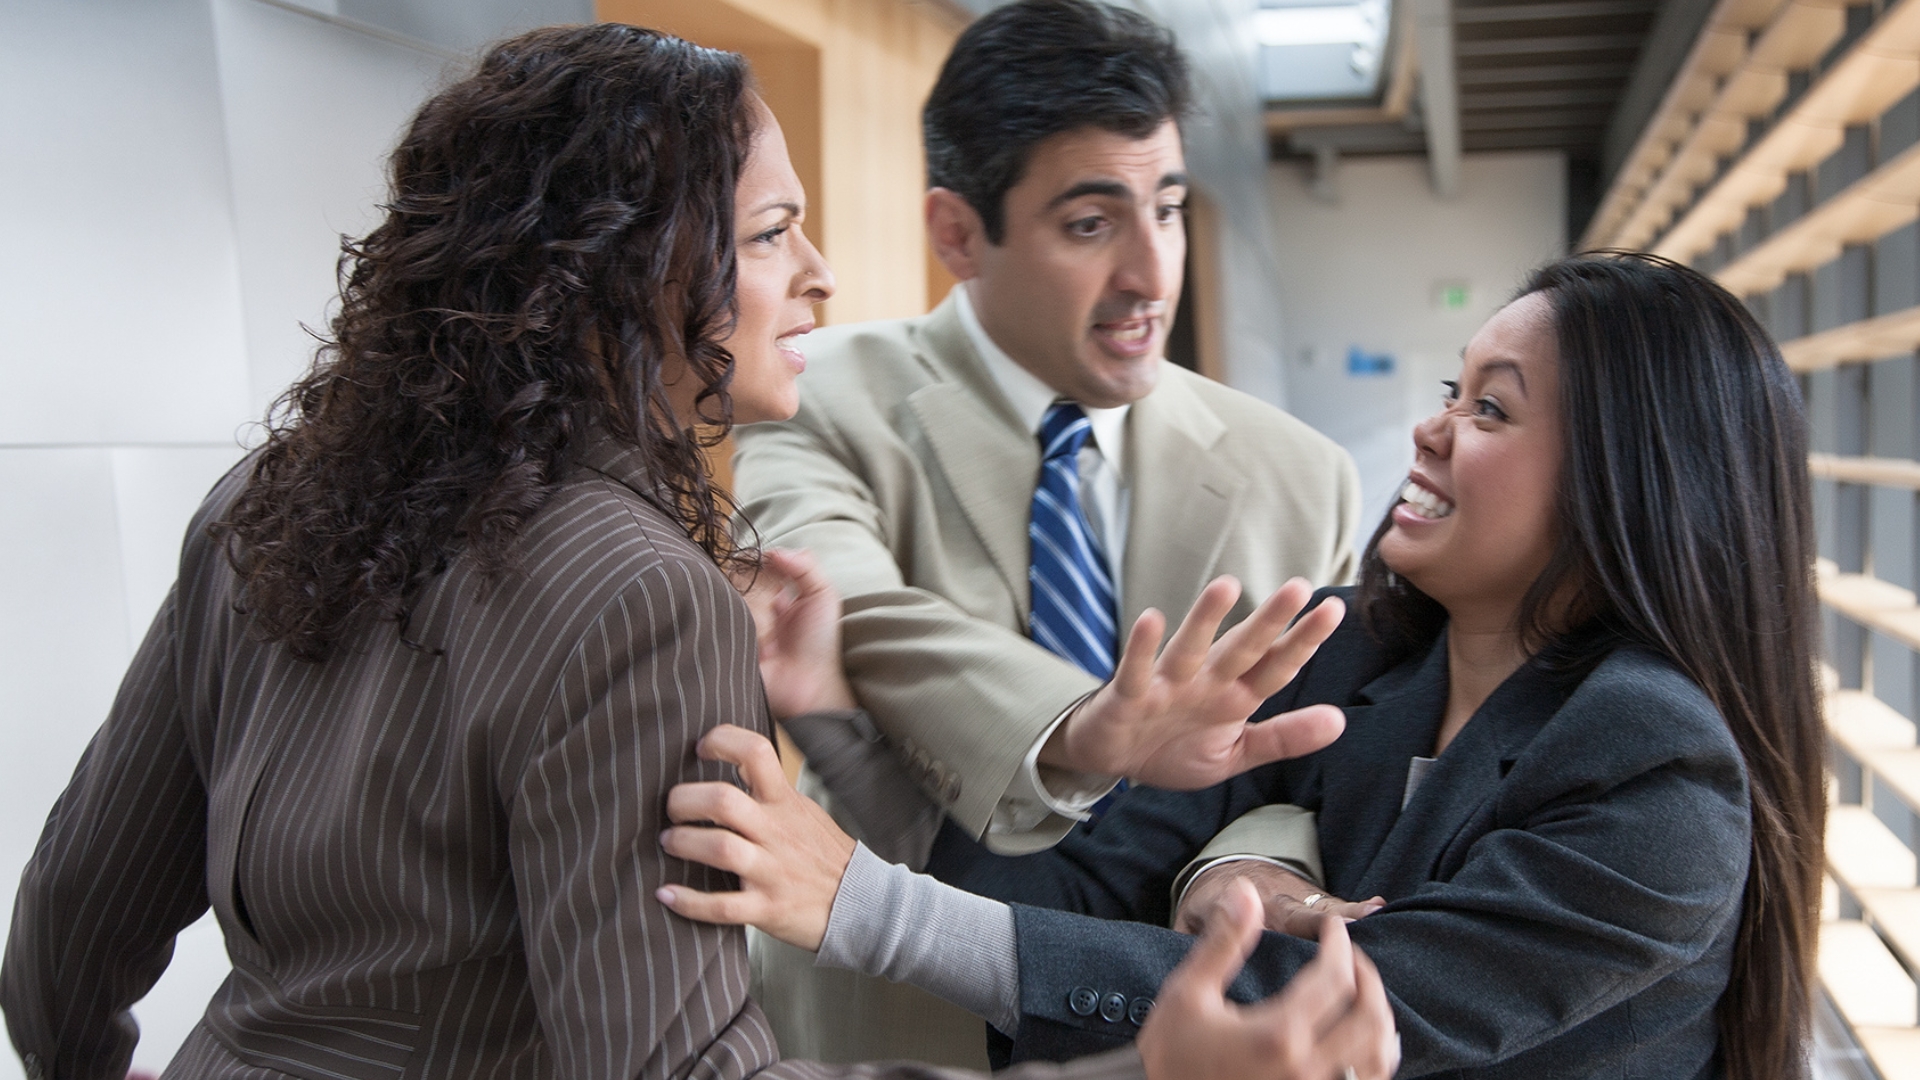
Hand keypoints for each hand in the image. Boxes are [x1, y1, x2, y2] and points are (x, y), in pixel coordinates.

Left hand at [656, 724, 856, 951]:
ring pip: (718, 848)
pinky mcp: (766, 908)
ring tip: (669, 842)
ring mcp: (771, 871)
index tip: (702, 749)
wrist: (863, 904)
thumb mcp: (805, 812)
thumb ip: (771, 793)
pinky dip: (687, 901)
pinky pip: (720, 906)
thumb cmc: (824, 855)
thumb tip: (732, 769)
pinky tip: (666, 894)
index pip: (756, 752)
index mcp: (785, 803)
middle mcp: (776, 832)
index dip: (722, 741)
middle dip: (684, 800)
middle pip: (722, 801)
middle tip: (673, 808)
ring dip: (682, 843)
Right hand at [732, 548, 855, 718]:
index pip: (752, 565)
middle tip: (777, 611)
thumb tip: (772, 551)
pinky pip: (721, 622)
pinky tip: (762, 646)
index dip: (758, 563)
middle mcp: (750, 606)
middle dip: (758, 592)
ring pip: (728, 598)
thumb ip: (805, 566)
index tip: (769, 568)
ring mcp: (735, 624)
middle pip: (735, 578)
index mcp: (773, 593)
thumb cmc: (818, 643)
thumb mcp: (823, 596)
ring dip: (756, 616)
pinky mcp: (724, 643)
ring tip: (772, 638)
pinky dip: (744, 630)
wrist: (807, 685)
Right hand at [1041, 577, 1345, 786]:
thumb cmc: (1176, 749)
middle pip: (1241, 649)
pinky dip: (1142, 648)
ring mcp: (1166, 686)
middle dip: (1268, 621)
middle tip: (1298, 588)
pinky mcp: (1128, 696)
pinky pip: (1135, 670)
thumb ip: (1283, 737)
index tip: (1333, 611)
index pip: (1276, 667)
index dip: (1303, 642)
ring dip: (1206, 619)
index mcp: (1234, 697)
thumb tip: (1340, 721)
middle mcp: (1205, 682)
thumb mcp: (1237, 753)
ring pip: (1190, 648)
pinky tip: (1151, 619)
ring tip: (1226, 586)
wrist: (1114, 761)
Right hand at [1139, 878, 1400, 1079]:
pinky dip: (1377, 1057)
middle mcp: (1306, 1069)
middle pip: (1370, 1016)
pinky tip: (1363, 1041)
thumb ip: (1223, 941)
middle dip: (1368, 978)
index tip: (1335, 928)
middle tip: (1352, 957)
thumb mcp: (1187, 993)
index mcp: (1277, 1034)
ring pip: (1378, 1056)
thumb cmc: (1173, 1055)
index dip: (1340, 944)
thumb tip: (1246, 891)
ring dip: (1380, 1019)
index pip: (1334, 978)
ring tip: (1363, 994)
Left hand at [1175, 861, 1383, 938]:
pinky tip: (1380, 907)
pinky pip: (1333, 907)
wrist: (1219, 869)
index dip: (1294, 922)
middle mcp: (1280, 902)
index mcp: (1252, 908)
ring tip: (1377, 910)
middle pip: (1308, 913)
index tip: (1316, 922)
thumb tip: (1188, 941)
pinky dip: (1356, 907)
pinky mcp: (1309, 904)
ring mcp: (1296, 901)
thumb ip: (1198, 928)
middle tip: (1359, 918)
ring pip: (1326, 908)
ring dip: (1350, 911)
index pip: (1277, 918)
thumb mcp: (1190, 915)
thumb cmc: (1205, 903)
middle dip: (1331, 917)